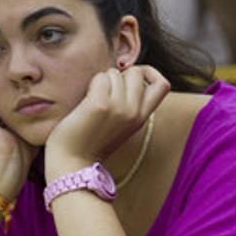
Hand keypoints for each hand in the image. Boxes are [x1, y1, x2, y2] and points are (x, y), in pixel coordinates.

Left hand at [44, 65, 169, 178]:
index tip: (135, 78)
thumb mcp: (122, 125)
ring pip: (115, 73)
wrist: (73, 162)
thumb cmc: (91, 141)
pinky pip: (100, 78)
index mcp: (141, 118)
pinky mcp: (100, 104)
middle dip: (120, 75)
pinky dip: (92, 84)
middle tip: (107, 91)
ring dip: (103, 80)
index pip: (163, 84)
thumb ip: (130, 104)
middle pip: (136, 73)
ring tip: (94, 100)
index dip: (150, 73)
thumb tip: (124, 74)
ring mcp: (118, 108)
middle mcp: (134, 112)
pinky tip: (86, 101)